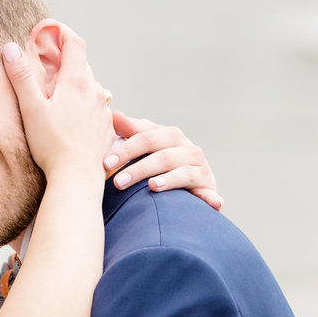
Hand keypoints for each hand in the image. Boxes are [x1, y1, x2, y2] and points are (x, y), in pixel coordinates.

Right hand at [2, 26, 113, 182]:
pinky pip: (97, 110)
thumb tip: (9, 48)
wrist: (77, 178)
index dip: (62, 33)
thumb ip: (21, 77)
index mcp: (76, 81)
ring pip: (90, 88)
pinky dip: (85, 109)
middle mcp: (95, 91)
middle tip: (47, 71)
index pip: (74, 42)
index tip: (49, 33)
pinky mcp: (107, 129)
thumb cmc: (52, 146)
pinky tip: (73, 123)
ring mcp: (104, 110)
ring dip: (75, 88)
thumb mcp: (31, 109)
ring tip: (59, 101)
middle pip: (82, 66)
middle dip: (65, 63)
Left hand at [105, 110, 222, 210]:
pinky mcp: (207, 186)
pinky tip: (211, 202)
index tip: (106, 163)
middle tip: (118, 182)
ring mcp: (198, 166)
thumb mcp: (146, 146)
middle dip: (140, 167)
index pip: (146, 137)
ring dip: (167, 180)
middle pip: (162, 154)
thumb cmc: (159, 163)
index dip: (126, 149)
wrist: (189, 182)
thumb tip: (112, 114)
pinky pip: (207, 191)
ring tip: (151, 187)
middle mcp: (185, 148)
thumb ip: (131, 131)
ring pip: (182, 171)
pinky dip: (210, 197)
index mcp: (167, 136)